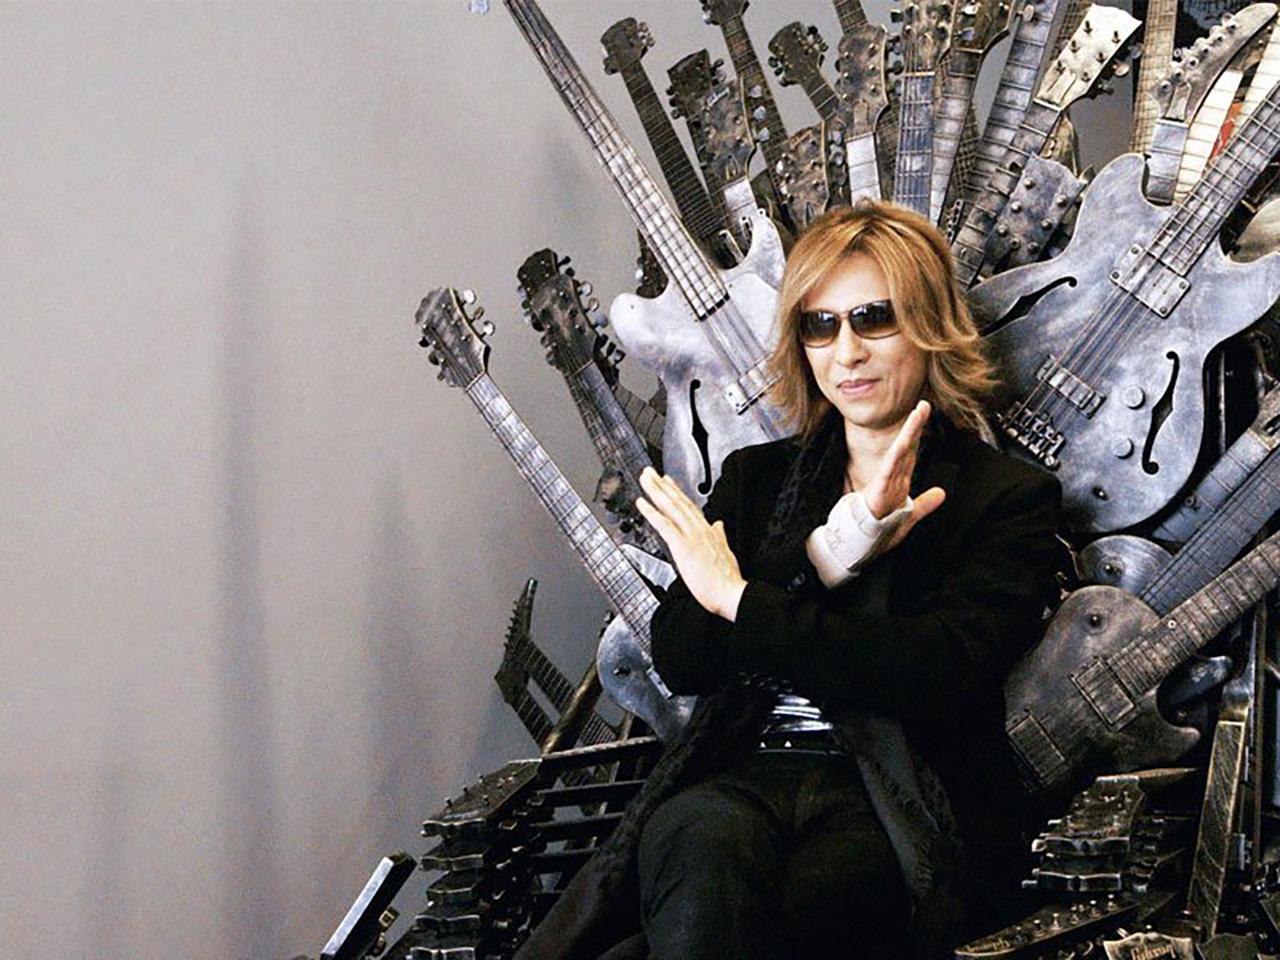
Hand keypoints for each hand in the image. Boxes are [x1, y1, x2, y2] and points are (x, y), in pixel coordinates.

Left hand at [635, 467, 746, 621]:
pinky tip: (641, 503)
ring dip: (655, 491)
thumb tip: (719, 525)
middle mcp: (698, 529)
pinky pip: (664, 524)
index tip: (667, 481)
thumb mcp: (726, 552)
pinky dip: (651, 512)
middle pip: (677, 502)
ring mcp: (690, 536)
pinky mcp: (682, 546)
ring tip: (644, 479)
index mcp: (707, 531)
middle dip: (662, 486)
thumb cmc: (727, 580)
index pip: (689, 507)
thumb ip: (720, 536)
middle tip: (649, 472)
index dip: (676, 493)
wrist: (731, 594)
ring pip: (670, 507)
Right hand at [861, 399, 945, 551]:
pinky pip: (889, 470)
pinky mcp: (878, 491)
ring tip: (918, 413)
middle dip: (916, 425)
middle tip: (924, 404)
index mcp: (898, 482)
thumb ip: (924, 504)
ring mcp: (885, 483)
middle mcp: (893, 479)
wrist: (857, 547)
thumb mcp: (908, 518)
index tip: (923, 415)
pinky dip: (896, 455)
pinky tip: (903, 442)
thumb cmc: (878, 533)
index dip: (918, 435)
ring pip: (900, 452)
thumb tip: (942, 493)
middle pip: (907, 447)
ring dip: (910, 432)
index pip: (911, 454)